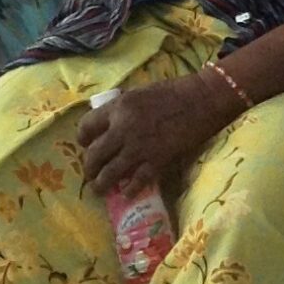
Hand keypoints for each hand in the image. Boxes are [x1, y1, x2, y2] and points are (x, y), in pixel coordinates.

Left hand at [79, 74, 221, 198]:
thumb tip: (109, 122)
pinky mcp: (157, 161)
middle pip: (94, 154)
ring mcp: (139, 147)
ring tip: (99, 189)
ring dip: (101, 184)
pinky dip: (129, 189)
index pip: (87, 125)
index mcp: (119, 107)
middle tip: (89, 173)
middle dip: (88, 167)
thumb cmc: (173, 91)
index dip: (82, 138)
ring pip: (109, 172)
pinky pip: (136, 181)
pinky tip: (126, 193)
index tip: (84, 144)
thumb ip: (122, 109)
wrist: (202, 99)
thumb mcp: (139, 93)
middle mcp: (123, 128)